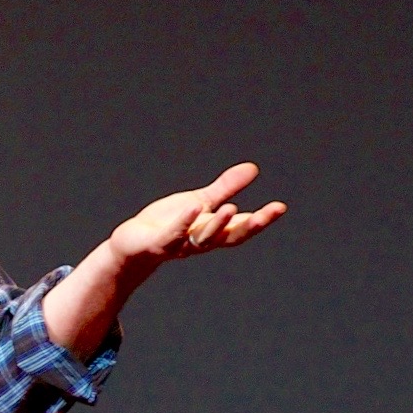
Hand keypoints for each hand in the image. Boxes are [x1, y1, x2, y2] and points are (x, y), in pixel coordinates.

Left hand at [109, 162, 287, 267]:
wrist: (133, 243)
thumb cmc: (168, 223)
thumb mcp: (201, 201)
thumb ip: (225, 188)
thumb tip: (253, 168)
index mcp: (213, 230)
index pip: (241, 227)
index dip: (261, 219)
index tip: (280, 207)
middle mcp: (200, 240)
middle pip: (228, 237)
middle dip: (248, 226)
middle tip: (266, 214)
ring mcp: (180, 244)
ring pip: (202, 239)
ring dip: (217, 225)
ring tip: (230, 207)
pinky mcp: (158, 244)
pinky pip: (172, 235)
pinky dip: (183, 222)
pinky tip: (193, 207)